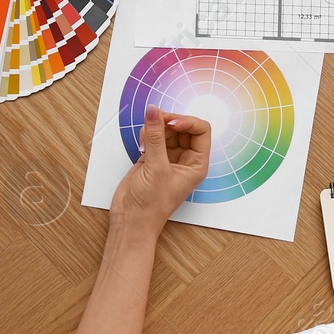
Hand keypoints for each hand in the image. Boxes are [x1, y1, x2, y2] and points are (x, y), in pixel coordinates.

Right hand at [110, 106, 210, 233]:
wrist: (131, 220)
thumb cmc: (151, 206)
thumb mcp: (156, 168)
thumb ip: (155, 137)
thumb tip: (154, 112)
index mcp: (196, 164)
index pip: (201, 130)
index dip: (187, 121)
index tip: (170, 122)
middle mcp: (185, 159)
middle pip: (183, 127)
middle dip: (169, 122)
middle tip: (155, 122)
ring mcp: (168, 158)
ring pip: (167, 130)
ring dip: (156, 128)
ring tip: (146, 140)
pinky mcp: (152, 158)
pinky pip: (153, 137)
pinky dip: (147, 134)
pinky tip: (141, 145)